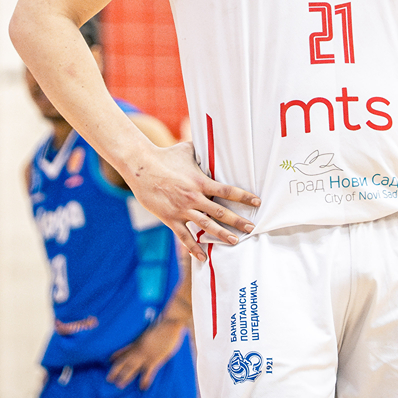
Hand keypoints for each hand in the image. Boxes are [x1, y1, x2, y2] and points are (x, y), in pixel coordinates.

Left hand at [108, 319, 186, 389]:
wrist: (170, 322)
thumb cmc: (163, 324)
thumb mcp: (150, 329)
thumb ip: (145, 335)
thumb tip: (142, 337)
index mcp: (138, 341)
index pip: (125, 349)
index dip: (116, 355)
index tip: (109, 360)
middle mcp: (139, 349)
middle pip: (125, 361)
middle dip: (116, 370)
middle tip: (109, 380)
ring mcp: (147, 354)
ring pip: (132, 367)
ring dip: (125, 376)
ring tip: (119, 385)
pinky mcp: (156, 358)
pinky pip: (149, 371)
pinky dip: (145, 379)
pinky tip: (142, 387)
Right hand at [122, 142, 259, 260]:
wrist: (141, 166)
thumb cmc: (165, 156)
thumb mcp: (187, 149)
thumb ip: (202, 150)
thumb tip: (214, 140)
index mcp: (201, 182)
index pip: (227, 191)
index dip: (244, 197)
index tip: (257, 202)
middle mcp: (194, 197)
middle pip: (220, 213)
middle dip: (238, 221)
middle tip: (251, 228)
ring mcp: (182, 209)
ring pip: (206, 226)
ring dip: (221, 235)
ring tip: (235, 242)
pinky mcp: (170, 218)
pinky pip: (184, 237)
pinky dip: (194, 248)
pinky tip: (202, 258)